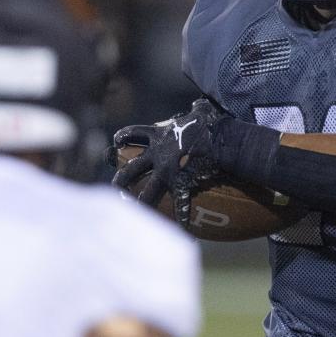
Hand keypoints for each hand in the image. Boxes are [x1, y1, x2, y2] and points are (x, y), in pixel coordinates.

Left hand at [111, 98, 225, 223]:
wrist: (219, 138)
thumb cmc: (210, 123)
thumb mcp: (200, 111)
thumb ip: (195, 109)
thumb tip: (199, 105)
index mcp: (159, 136)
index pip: (134, 134)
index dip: (123, 137)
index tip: (116, 141)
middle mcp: (158, 155)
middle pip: (132, 168)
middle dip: (121, 179)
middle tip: (115, 188)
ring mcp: (167, 172)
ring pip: (148, 191)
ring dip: (140, 203)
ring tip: (134, 214)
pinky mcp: (181, 184)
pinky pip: (181, 205)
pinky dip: (183, 218)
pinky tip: (184, 231)